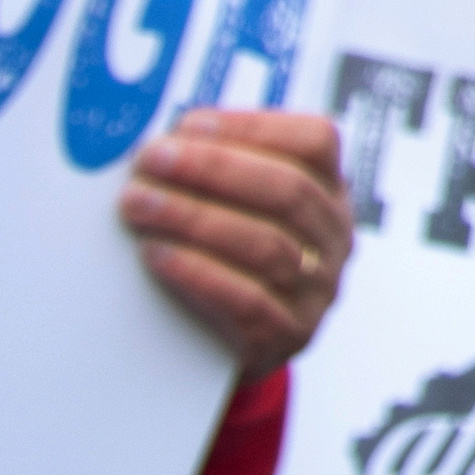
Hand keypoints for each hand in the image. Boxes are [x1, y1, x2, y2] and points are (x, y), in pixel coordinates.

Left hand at [121, 106, 347, 369]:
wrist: (229, 348)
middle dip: (212, 169)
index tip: (189, 125)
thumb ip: (219, 172)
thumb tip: (164, 139)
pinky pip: (247, 300)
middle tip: (152, 160)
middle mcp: (335, 236)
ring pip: (265, 244)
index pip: (316, 141)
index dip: (254, 127)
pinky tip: (157, 254)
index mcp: (330, 190)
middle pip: (286, 190)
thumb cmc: (227, 259)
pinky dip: (197, 272)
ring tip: (139, 205)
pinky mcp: (288, 335)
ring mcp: (318, 289)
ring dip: (194, 217)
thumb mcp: (242, 209)